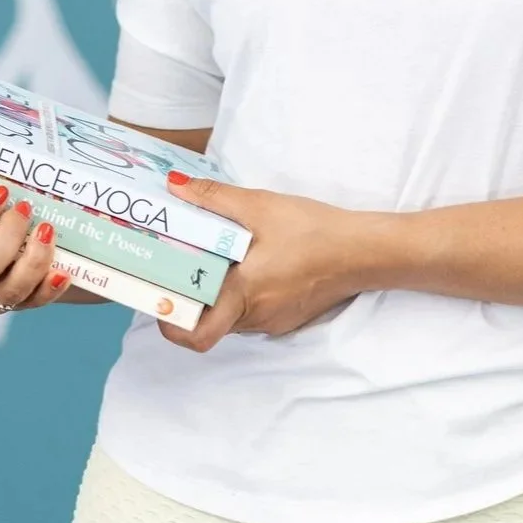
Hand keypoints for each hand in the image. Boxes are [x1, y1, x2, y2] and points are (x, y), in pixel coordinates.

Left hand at [156, 171, 388, 351]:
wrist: (364, 250)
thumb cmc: (314, 230)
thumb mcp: (261, 206)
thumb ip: (214, 198)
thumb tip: (174, 187)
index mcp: (244, 295)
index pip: (195, 335)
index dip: (170, 323)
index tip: (158, 295)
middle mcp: (255, 318)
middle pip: (209, 320)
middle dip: (192, 295)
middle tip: (180, 263)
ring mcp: (273, 321)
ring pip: (231, 314)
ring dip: (219, 290)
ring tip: (214, 253)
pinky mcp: (288, 316)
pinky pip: (253, 309)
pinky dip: (243, 290)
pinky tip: (251, 258)